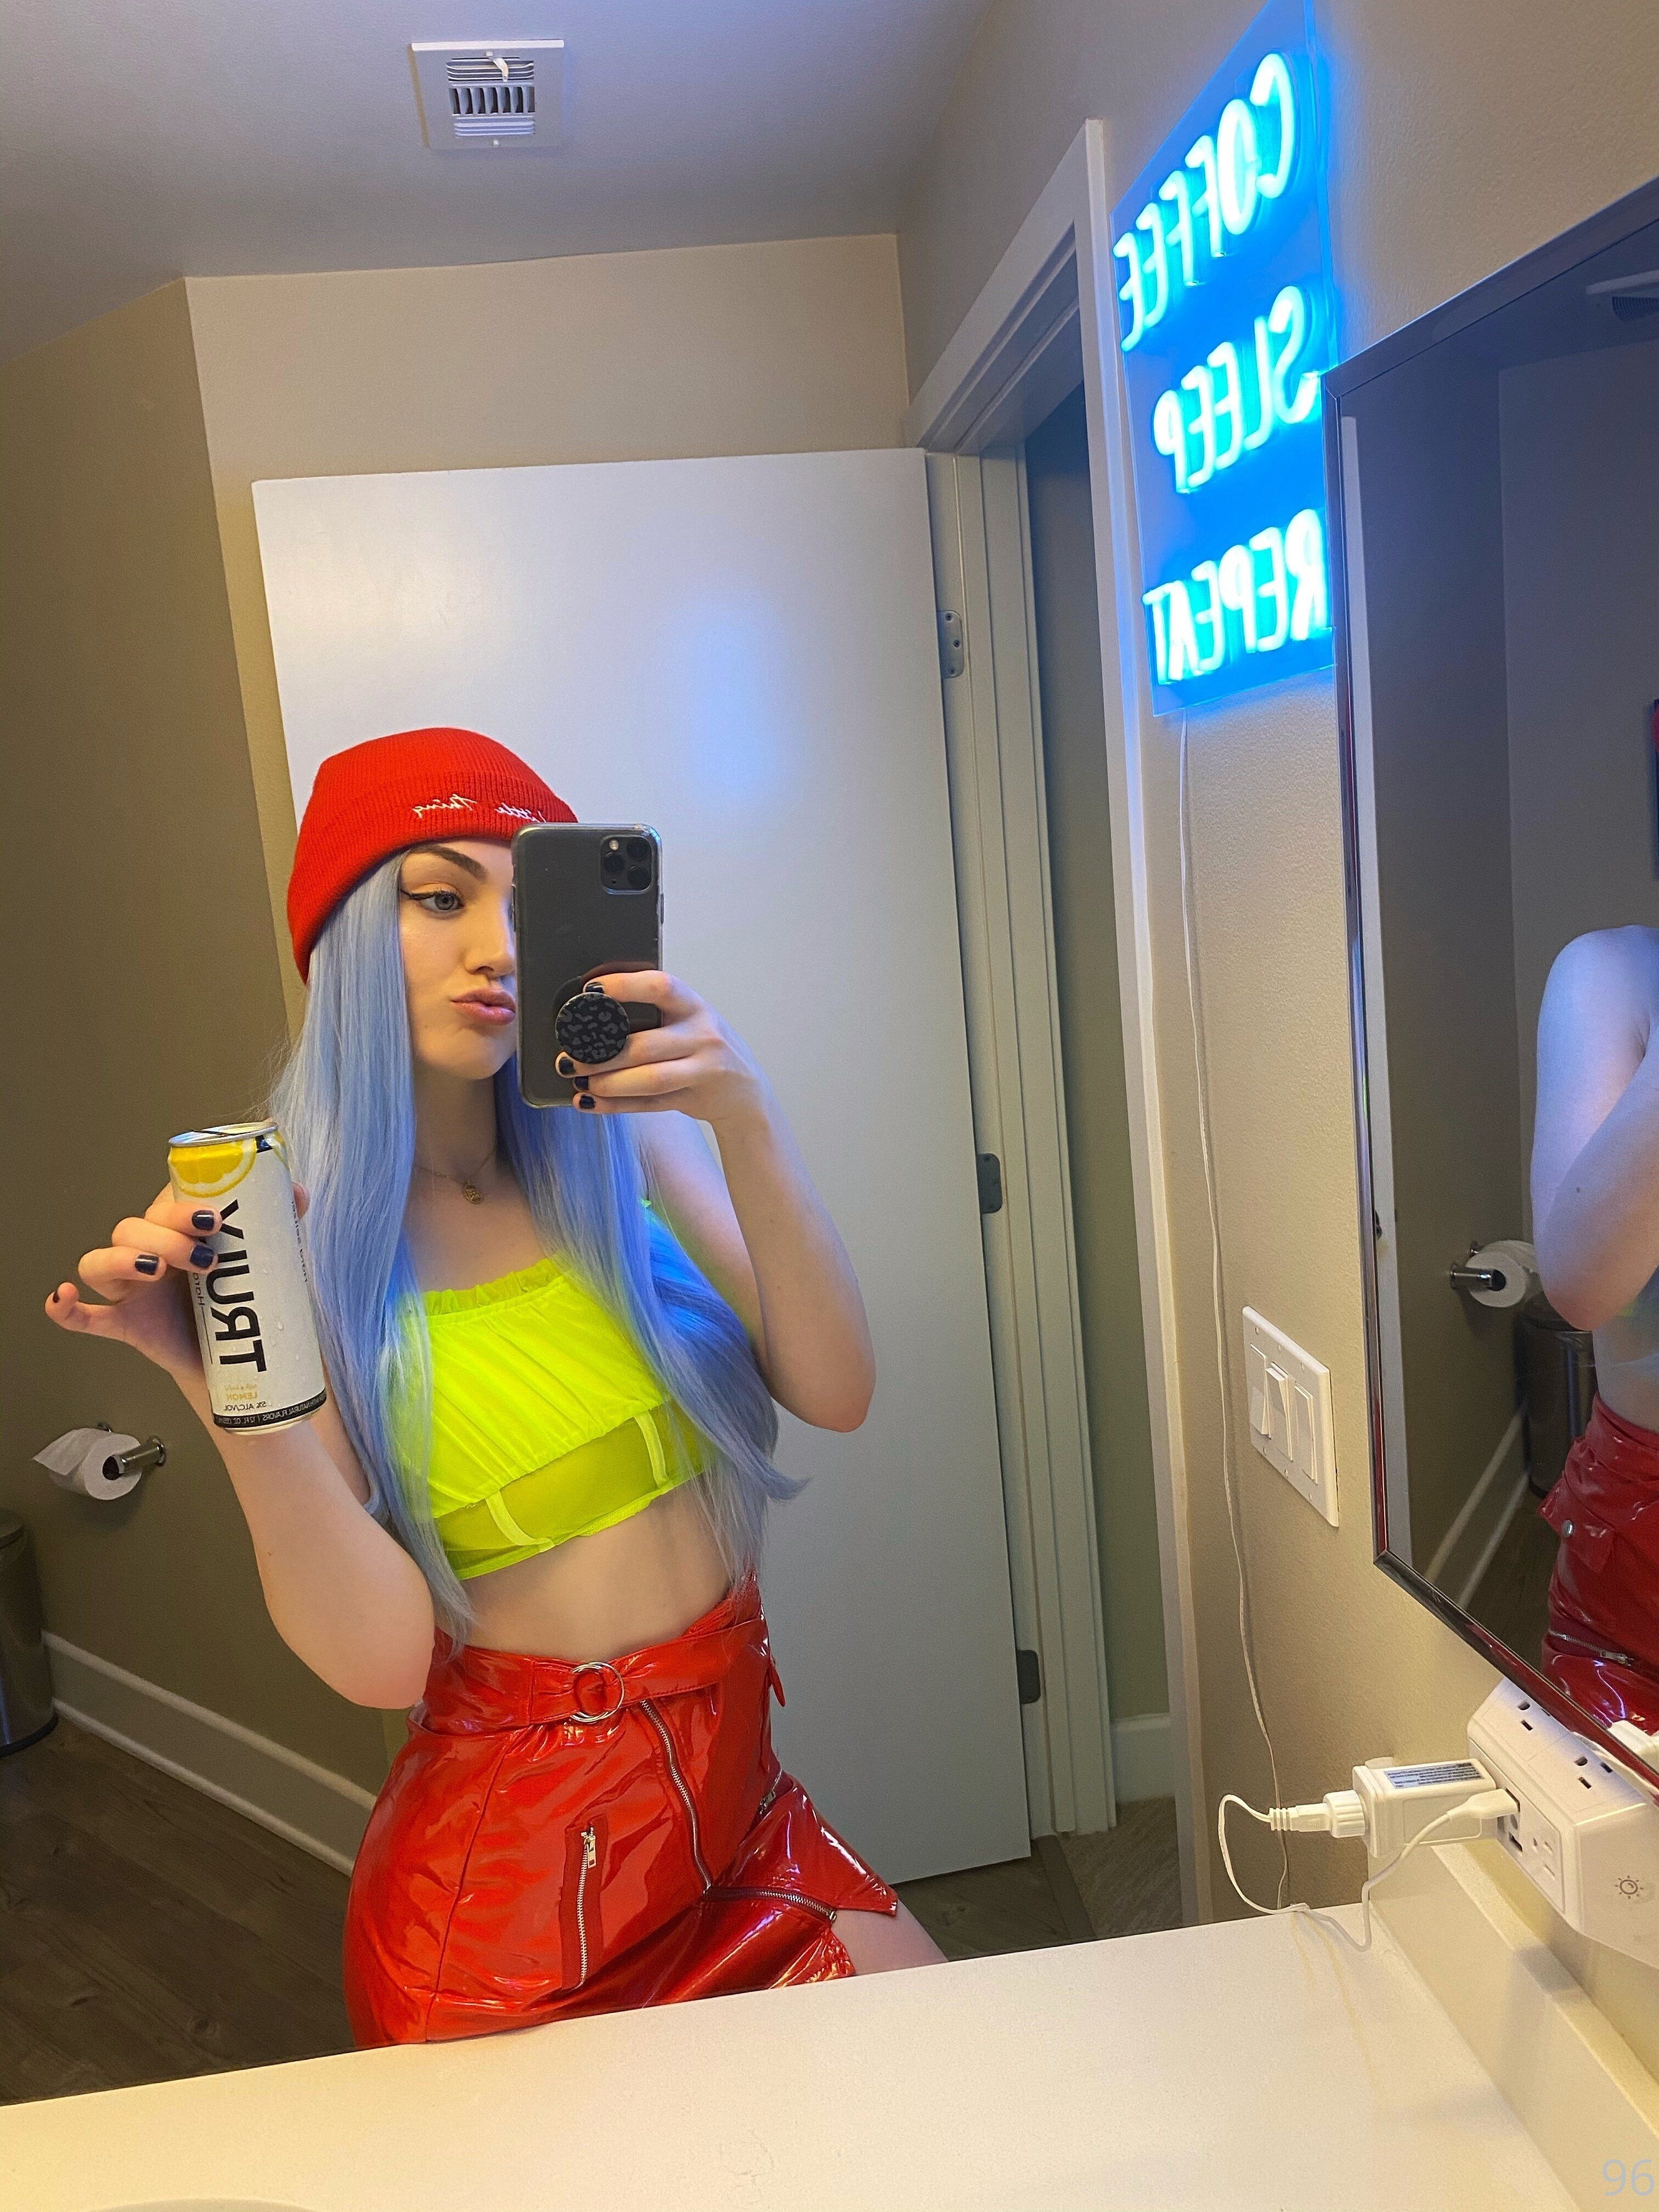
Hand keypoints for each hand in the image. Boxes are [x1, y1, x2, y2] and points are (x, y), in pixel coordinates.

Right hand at [46, 1183, 310, 1388]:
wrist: (244, 1356)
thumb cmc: (246, 1297)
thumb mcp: (266, 1257)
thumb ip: (278, 1223)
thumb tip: (297, 1191)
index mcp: (177, 1230)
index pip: (162, 1202)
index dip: (179, 1205)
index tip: (215, 1218)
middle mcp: (148, 1252)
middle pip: (132, 1227)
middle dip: (164, 1235)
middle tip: (205, 1256)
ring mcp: (131, 1289)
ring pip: (101, 1260)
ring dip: (123, 1259)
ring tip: (157, 1269)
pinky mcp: (125, 1324)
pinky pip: (84, 1317)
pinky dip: (67, 1309)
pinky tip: (63, 1299)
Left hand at [557, 973, 769, 1129]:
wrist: (745, 1092)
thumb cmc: (704, 1048)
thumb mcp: (690, 1020)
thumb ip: (656, 1012)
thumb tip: (592, 1009)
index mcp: (695, 1006)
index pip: (660, 987)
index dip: (623, 986)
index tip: (589, 991)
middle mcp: (703, 1035)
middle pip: (645, 1045)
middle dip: (600, 1054)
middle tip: (568, 1058)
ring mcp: (703, 1069)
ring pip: (649, 1079)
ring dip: (607, 1083)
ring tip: (579, 1082)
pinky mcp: (695, 1099)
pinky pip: (650, 1105)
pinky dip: (615, 1106)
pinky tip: (589, 1103)